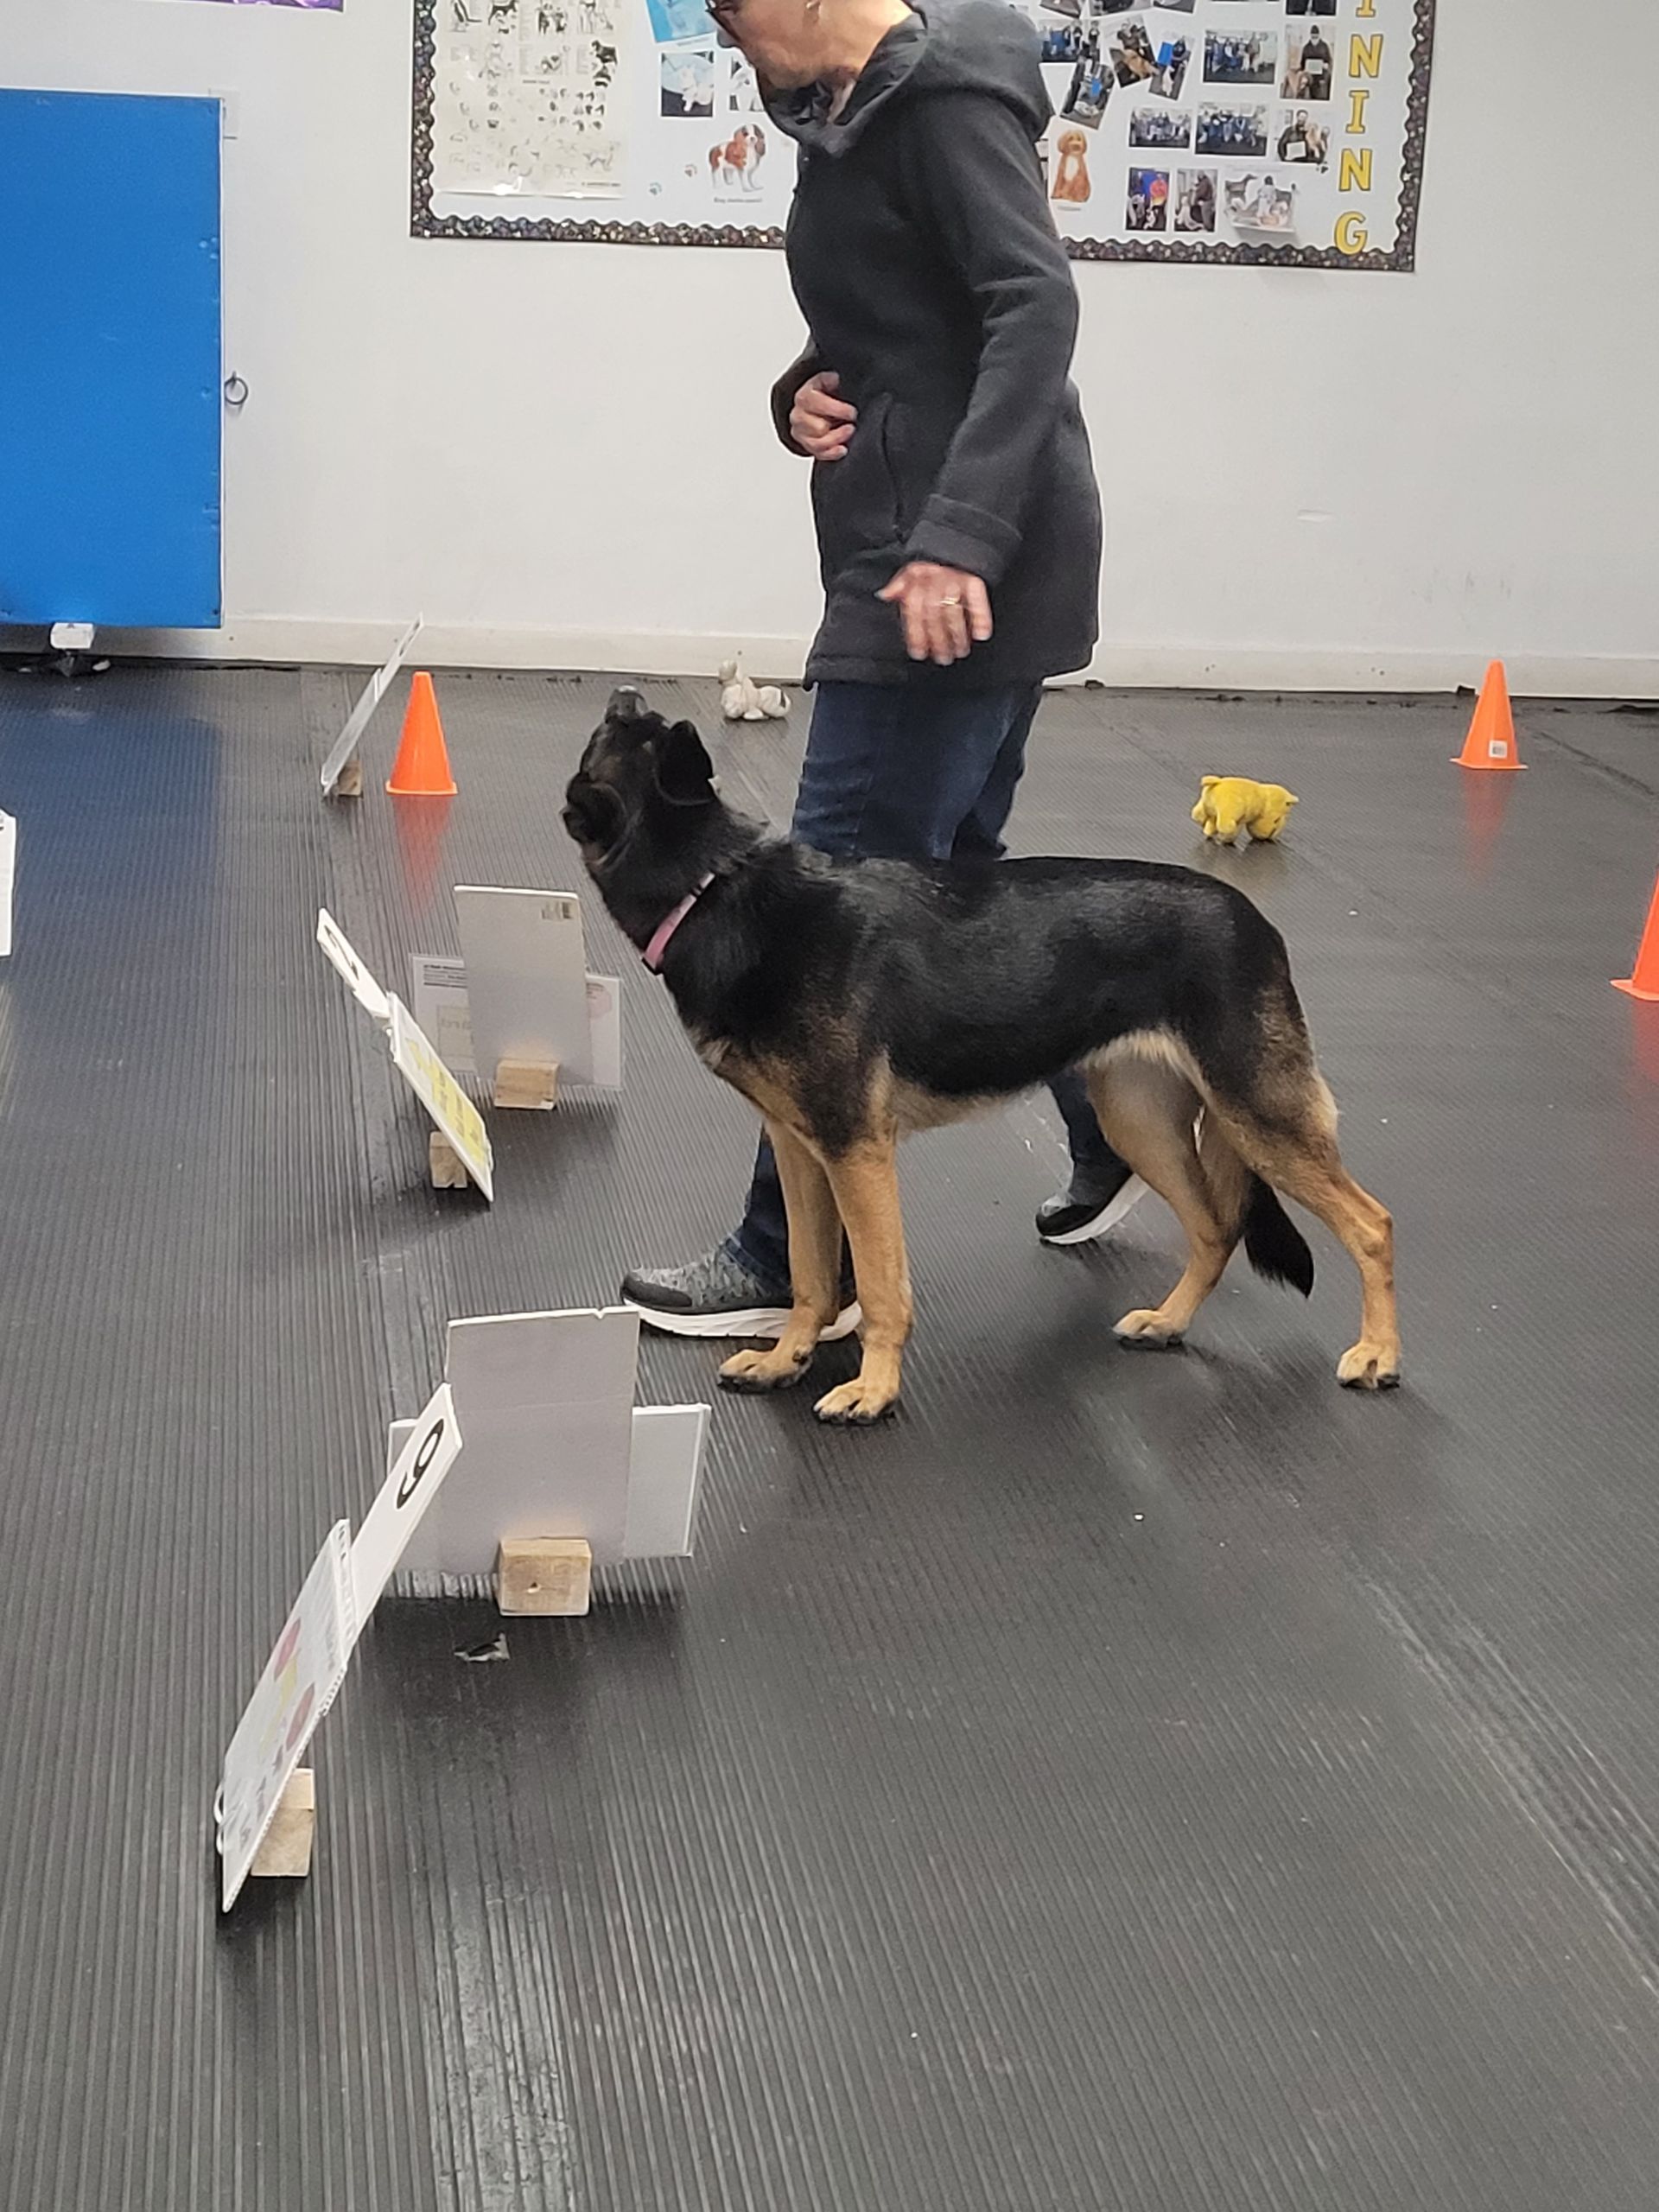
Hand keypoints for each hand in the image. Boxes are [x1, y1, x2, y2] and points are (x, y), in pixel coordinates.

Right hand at [790, 370, 856, 460]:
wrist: (812, 405)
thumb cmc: (822, 393)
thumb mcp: (826, 381)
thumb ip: (831, 379)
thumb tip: (836, 378)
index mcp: (804, 397)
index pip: (818, 405)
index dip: (838, 410)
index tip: (852, 412)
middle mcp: (798, 416)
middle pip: (818, 428)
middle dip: (837, 427)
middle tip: (852, 424)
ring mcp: (801, 433)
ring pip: (818, 444)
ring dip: (837, 439)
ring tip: (849, 432)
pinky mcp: (806, 445)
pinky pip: (819, 454)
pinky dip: (832, 453)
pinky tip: (842, 448)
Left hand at [877, 561, 992, 665]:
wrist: (956, 544)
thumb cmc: (932, 564)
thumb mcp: (911, 571)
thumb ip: (898, 586)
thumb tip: (883, 595)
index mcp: (917, 580)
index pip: (914, 611)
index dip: (916, 634)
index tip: (919, 653)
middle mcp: (935, 581)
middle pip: (934, 614)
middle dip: (938, 639)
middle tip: (943, 658)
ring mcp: (956, 581)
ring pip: (954, 611)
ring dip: (958, 635)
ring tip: (960, 651)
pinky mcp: (974, 580)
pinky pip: (978, 601)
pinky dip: (981, 618)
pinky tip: (981, 635)